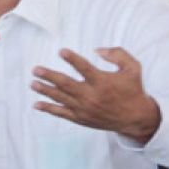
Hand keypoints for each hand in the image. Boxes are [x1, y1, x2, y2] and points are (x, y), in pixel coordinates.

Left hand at [32, 47, 161, 143]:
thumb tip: (98, 50)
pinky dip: (49, 109)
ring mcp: (85, 109)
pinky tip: (37, 104)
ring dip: (45, 91)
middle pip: (66, 85)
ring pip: (61, 98)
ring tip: (33, 84)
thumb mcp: (133, 68)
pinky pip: (62, 113)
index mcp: (103, 82)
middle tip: (36, 70)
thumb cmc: (133, 90)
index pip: (85, 68)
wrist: (135, 118)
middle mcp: (92, 96)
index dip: (73, 59)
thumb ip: (117, 55)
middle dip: (50, 76)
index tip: (61, 51)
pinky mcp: (81, 118)